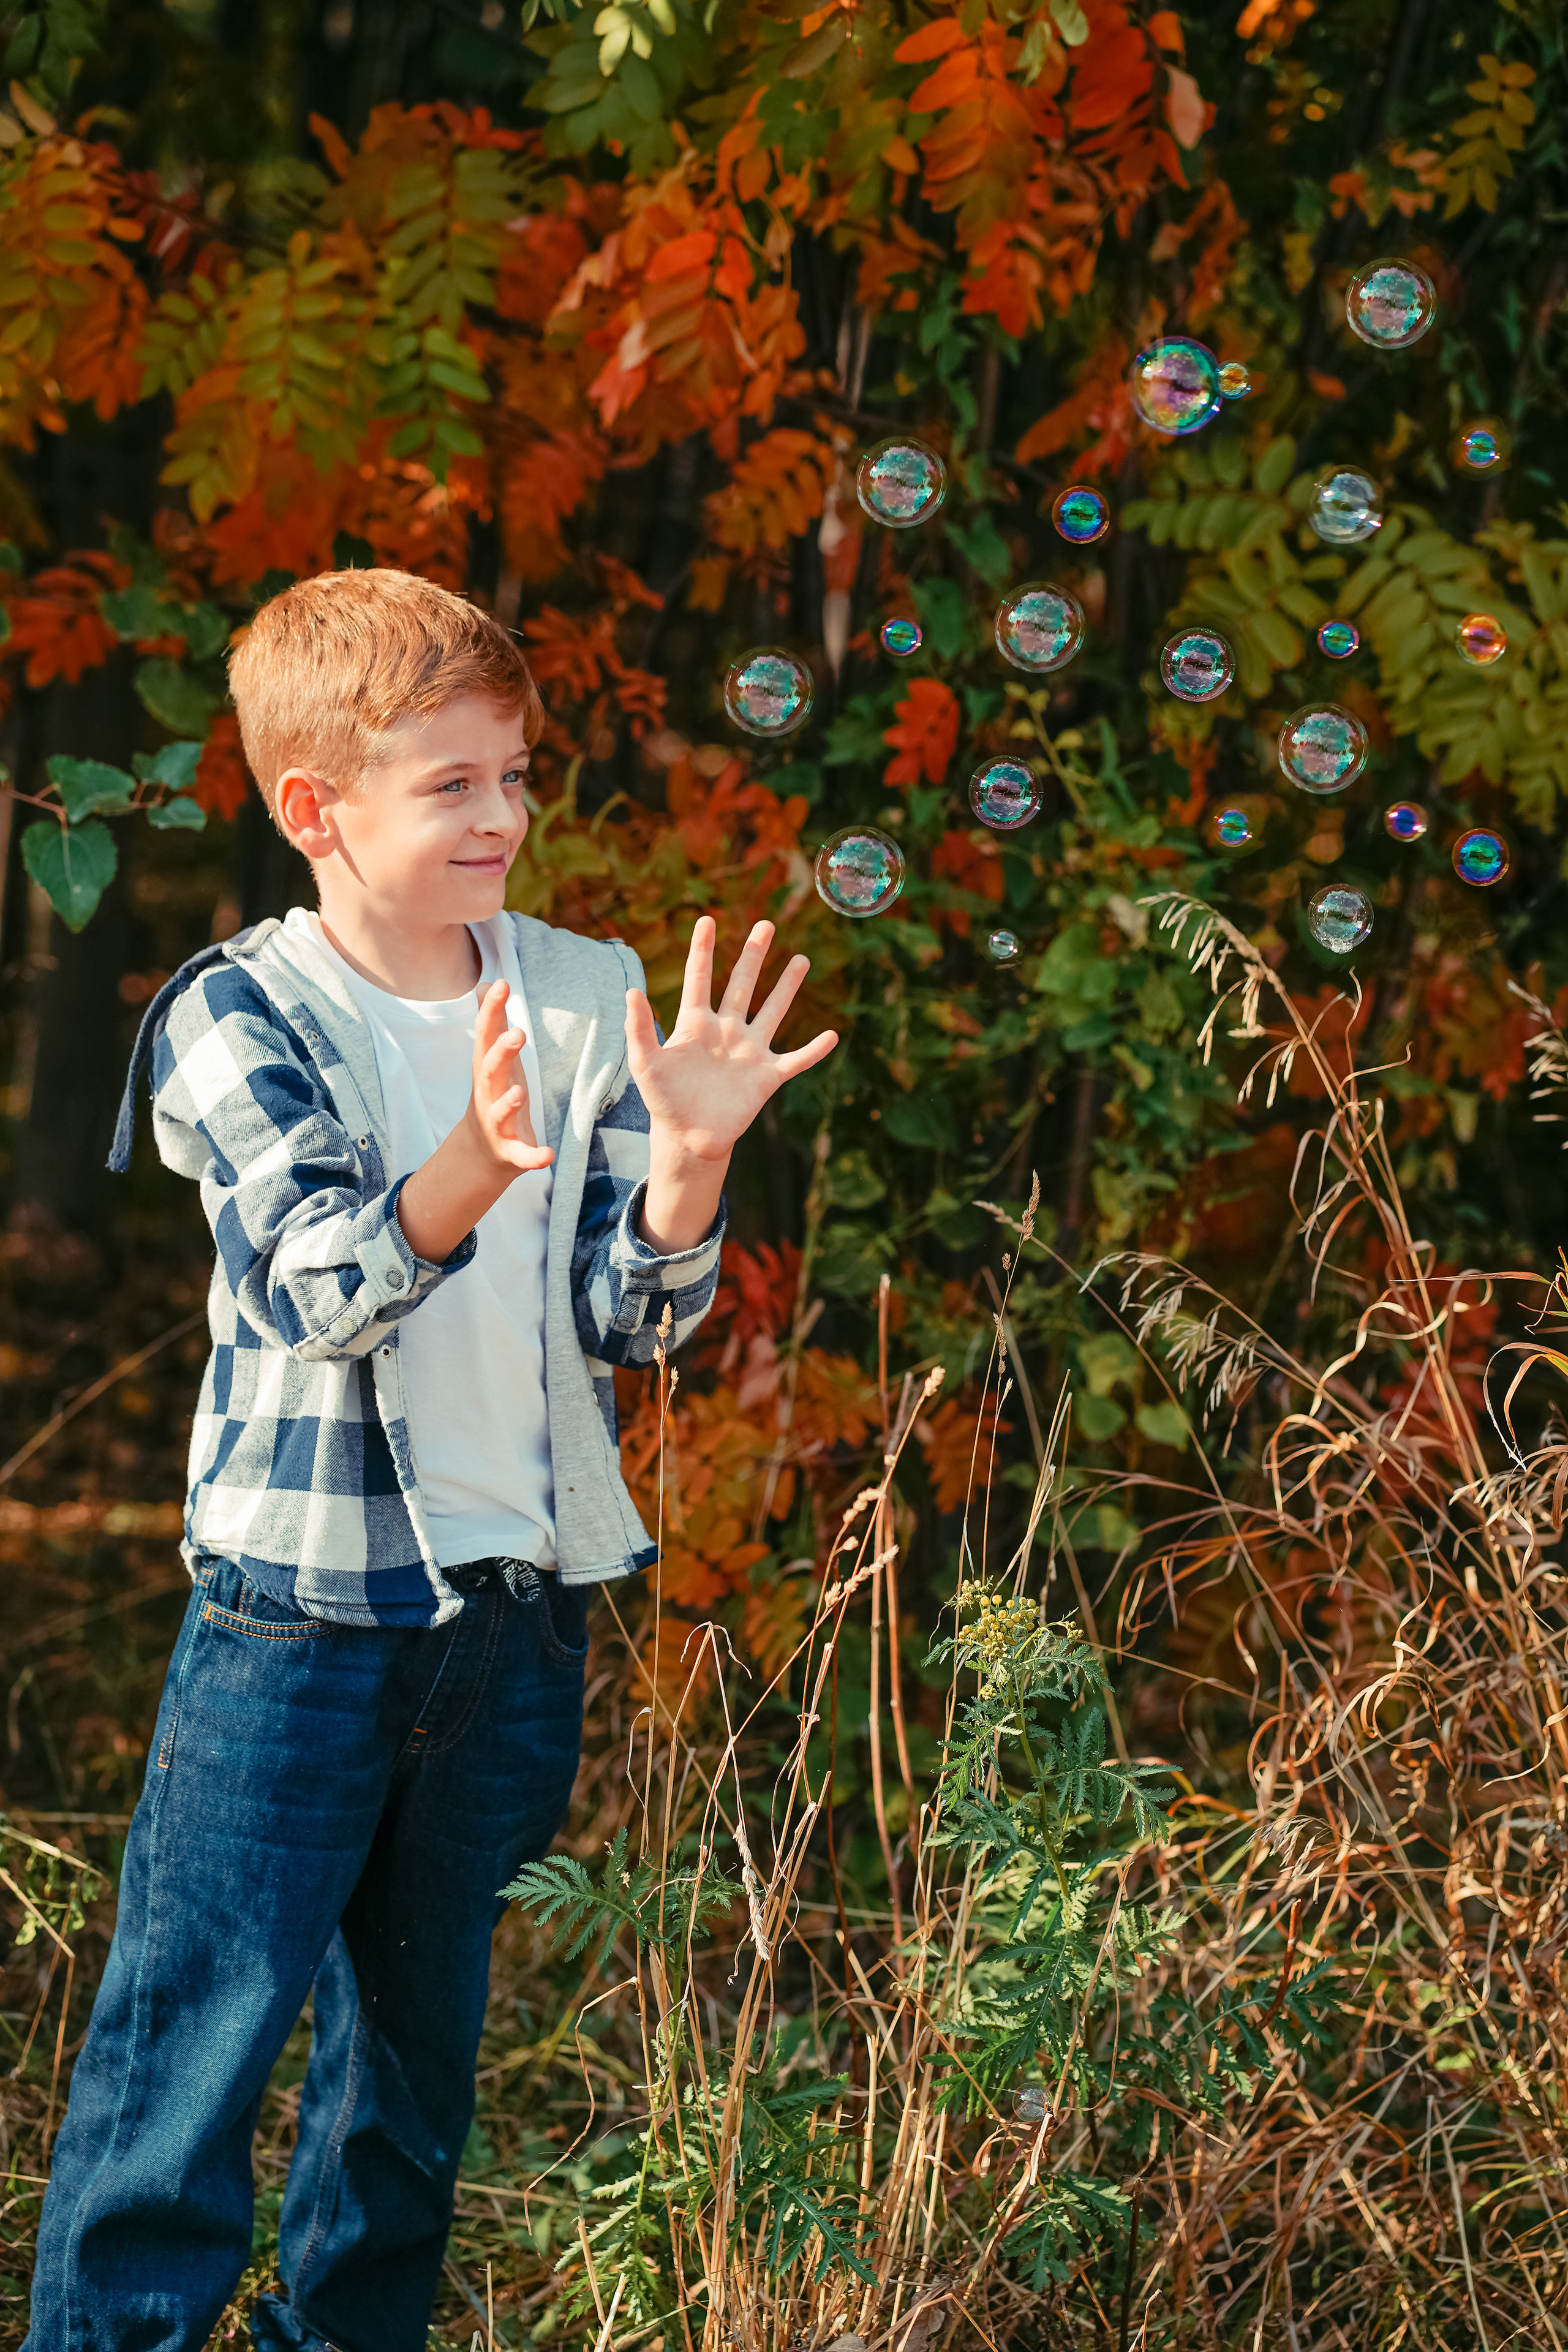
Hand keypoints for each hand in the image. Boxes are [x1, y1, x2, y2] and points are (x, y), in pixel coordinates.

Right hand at [462, 978, 553, 1175]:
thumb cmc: (492, 1094)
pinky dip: (533, 1157)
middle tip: (518, 1033)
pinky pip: (522, 1155)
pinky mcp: (510, 1151)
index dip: (491, 1011)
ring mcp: (496, 1124)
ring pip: (499, 1112)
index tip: (501, 985)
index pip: (485, 1036)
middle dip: (501, 1052)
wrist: (480, 1152)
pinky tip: (547, 1156)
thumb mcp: (491, 1058)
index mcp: (487, 1069)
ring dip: (508, 1102)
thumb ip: (490, 1023)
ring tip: (519, 1092)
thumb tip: (485, 985)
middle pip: (490, 1070)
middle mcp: (487, 1094)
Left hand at [625, 918, 837, 1163]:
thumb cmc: (663, 1100)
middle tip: (765, 924)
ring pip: (773, 1011)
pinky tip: (831, 1036)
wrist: (687, 1138)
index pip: (699, 978)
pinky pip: (795, 1060)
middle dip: (753, 955)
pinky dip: (814, 1051)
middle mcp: (726, 1031)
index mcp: (695, 1024)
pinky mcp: (766, 1077)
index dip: (702, 950)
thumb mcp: (645, 1063)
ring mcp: (749, 1052)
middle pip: (742, 985)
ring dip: (787, 987)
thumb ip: (638, 1029)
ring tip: (800, 960)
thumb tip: (632, 992)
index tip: (707, 920)